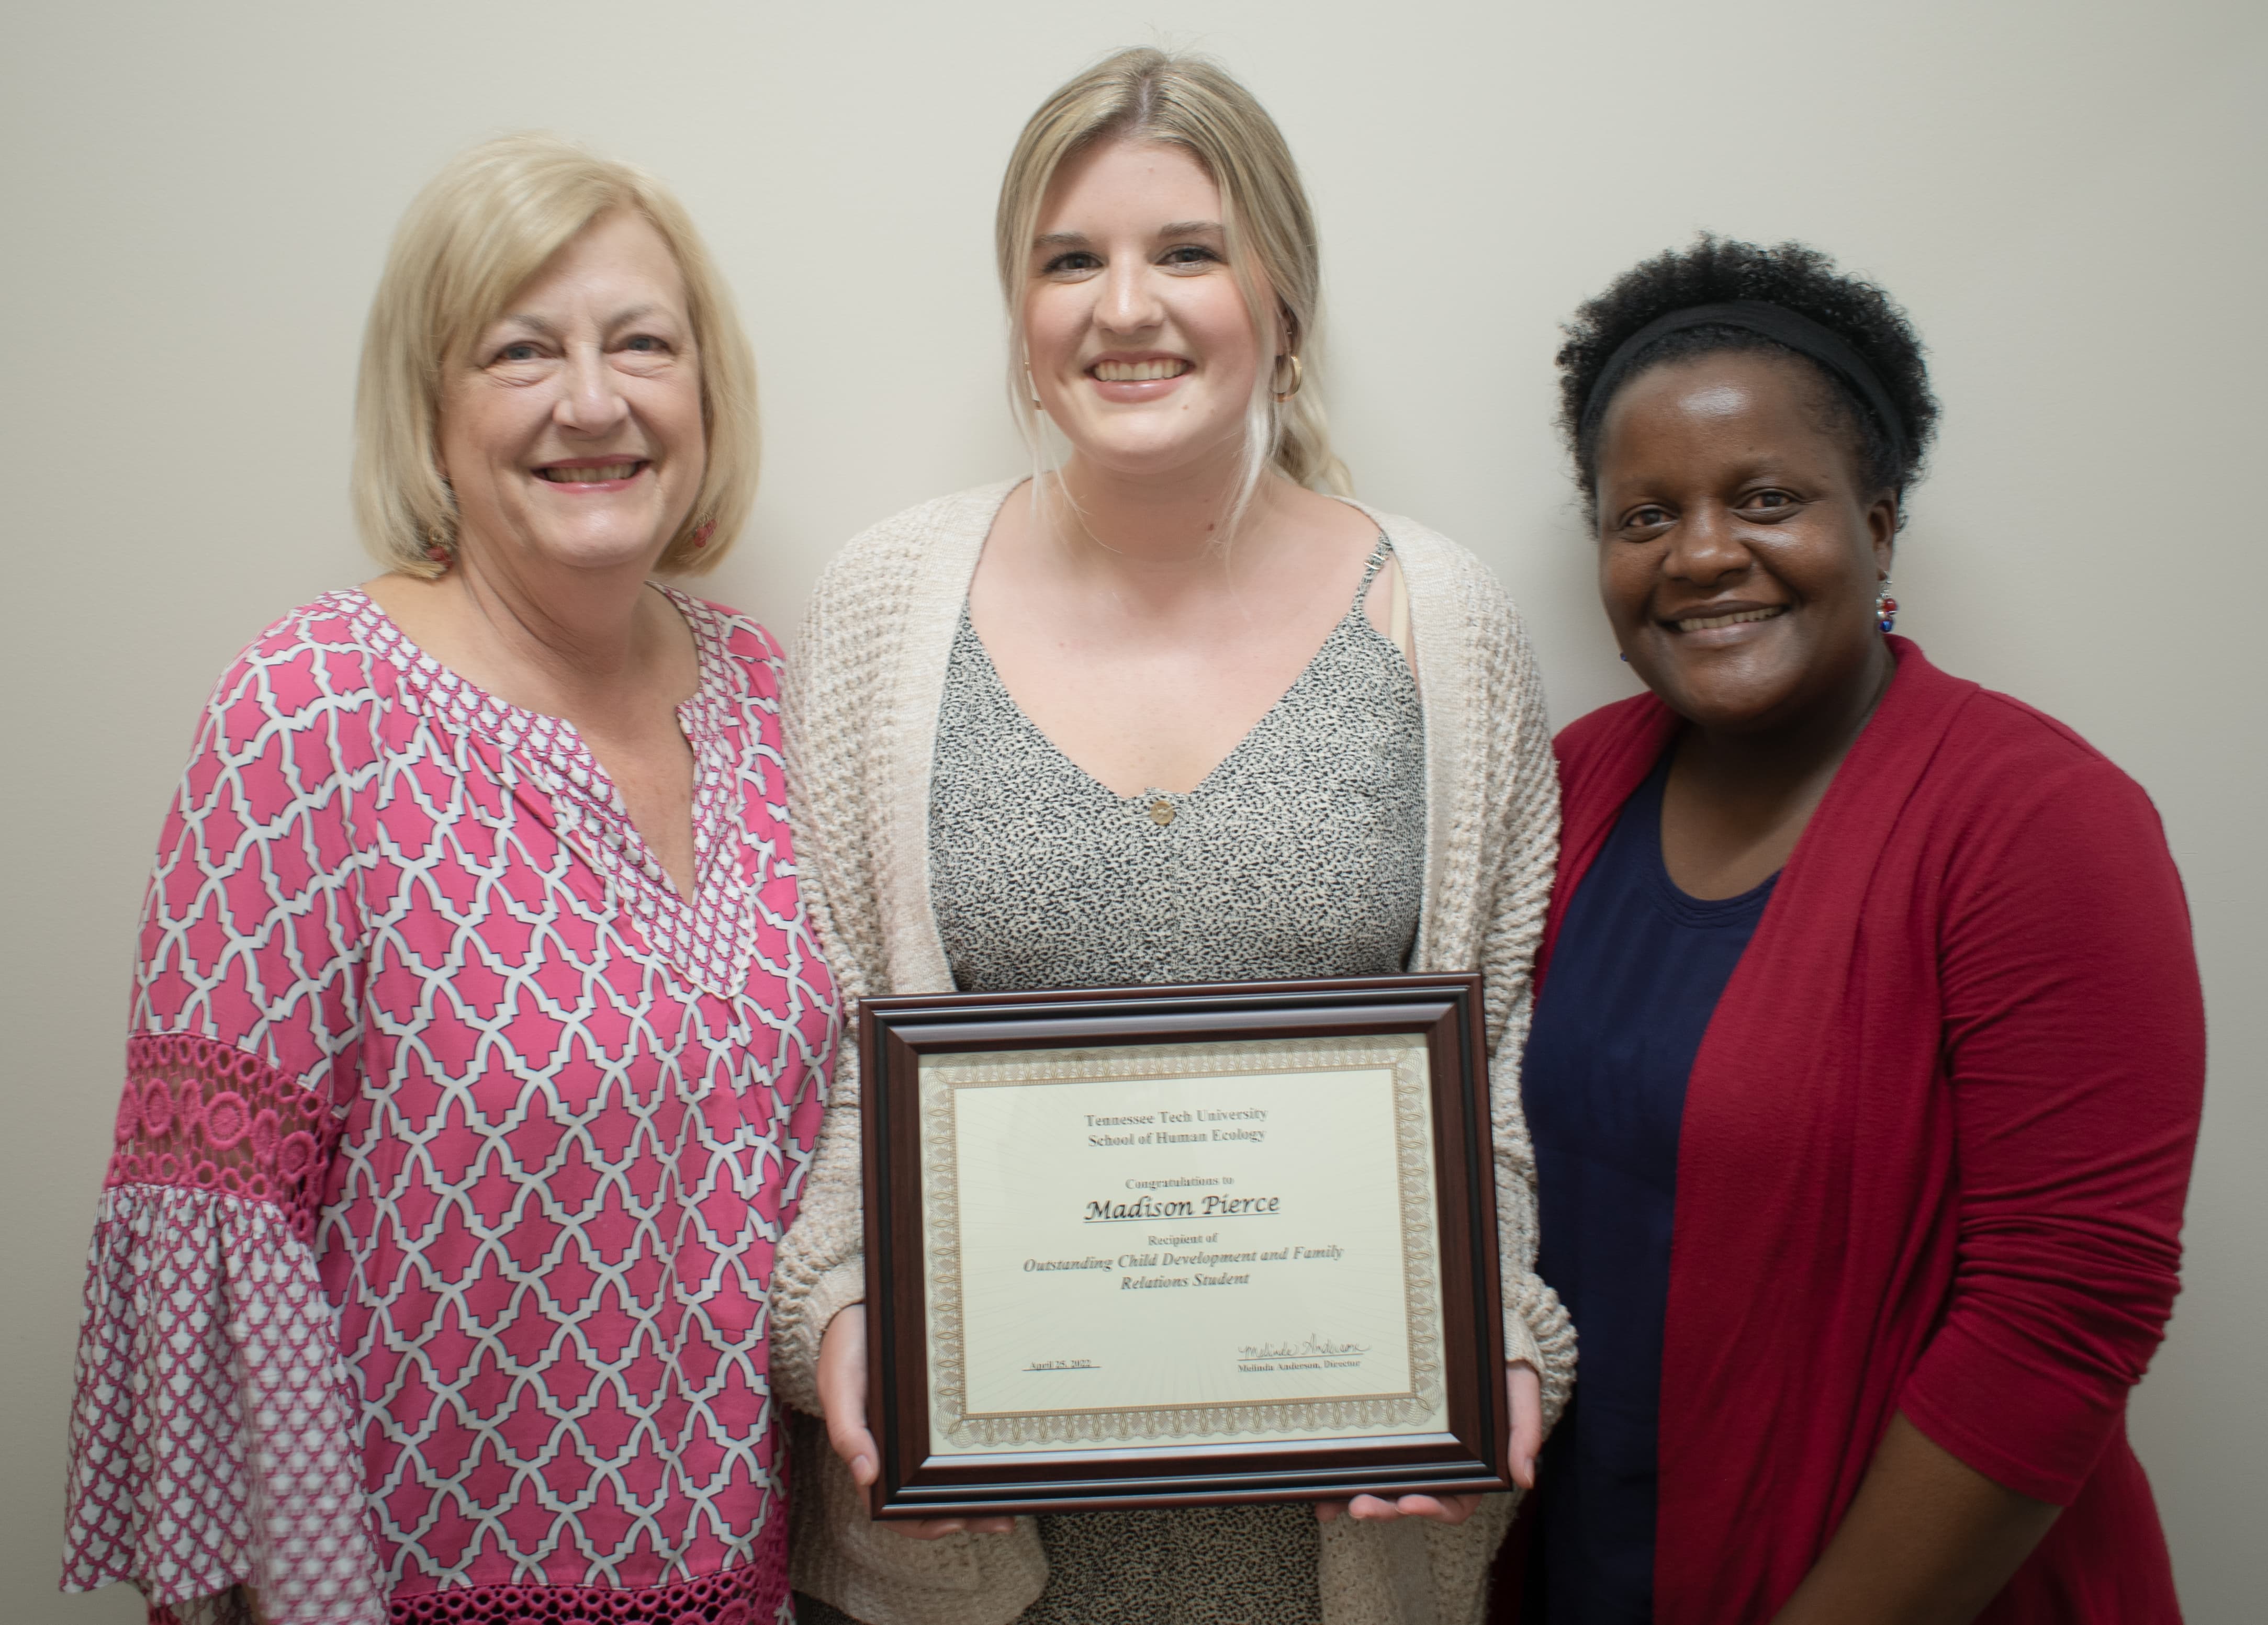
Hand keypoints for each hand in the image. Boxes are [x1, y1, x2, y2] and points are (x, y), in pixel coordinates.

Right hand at [817, 1305, 1013, 1539]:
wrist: (857, 1309)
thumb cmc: (844, 1349)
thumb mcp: (841, 1385)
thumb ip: (847, 1428)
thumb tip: (865, 1475)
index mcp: (870, 1454)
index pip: (894, 1507)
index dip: (923, 1522)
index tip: (953, 1522)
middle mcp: (896, 1451)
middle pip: (930, 1499)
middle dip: (965, 1514)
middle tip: (1001, 1520)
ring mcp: (918, 1434)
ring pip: (947, 1478)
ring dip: (978, 1493)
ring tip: (1013, 1500)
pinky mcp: (936, 1411)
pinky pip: (957, 1443)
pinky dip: (977, 1457)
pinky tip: (1004, 1457)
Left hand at [1315, 1361, 1541, 1525]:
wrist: (1479, 1337)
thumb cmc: (1505, 1369)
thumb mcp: (1520, 1395)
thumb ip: (1523, 1434)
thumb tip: (1524, 1478)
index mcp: (1471, 1470)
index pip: (1453, 1503)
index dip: (1431, 1508)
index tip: (1409, 1502)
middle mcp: (1436, 1467)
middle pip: (1408, 1500)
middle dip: (1383, 1508)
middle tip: (1359, 1506)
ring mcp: (1408, 1453)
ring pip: (1381, 1485)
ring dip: (1354, 1498)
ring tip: (1329, 1505)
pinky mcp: (1386, 1432)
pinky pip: (1363, 1457)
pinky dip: (1342, 1471)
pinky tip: (1318, 1478)